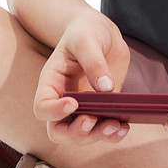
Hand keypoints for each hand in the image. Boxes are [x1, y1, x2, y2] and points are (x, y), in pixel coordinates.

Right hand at [33, 12, 130, 144]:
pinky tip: (124, 128)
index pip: (42, 107)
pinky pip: (103, 129)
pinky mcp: (101, 109)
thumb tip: (105, 88)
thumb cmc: (86, 32)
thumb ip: (94, 61)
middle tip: (92, 122)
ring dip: (98, 136)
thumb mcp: (87, 40)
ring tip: (116, 126)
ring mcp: (83, 108)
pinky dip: (113, 134)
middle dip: (75, 133)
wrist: (101, 33)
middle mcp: (63, 100)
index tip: (74, 103)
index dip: (54, 111)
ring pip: (83, 135)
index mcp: (51, 83)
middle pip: (59, 131)